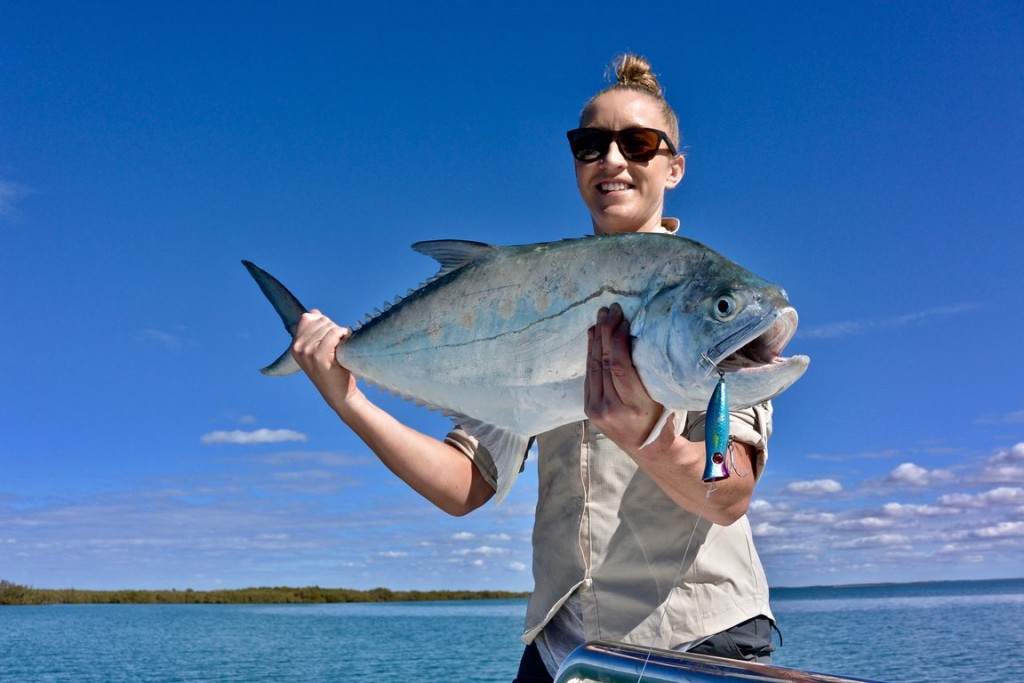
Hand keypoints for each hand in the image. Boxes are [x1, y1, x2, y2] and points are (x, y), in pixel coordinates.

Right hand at [290, 309, 358, 411]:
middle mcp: (298, 348)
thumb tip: (314, 312)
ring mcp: (307, 352)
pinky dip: (343, 335)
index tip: (330, 337)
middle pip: (320, 321)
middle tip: (338, 345)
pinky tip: (346, 344)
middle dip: (333, 328)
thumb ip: (314, 331)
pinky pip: (334, 333)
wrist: (339, 394)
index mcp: (294, 346)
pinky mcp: (320, 356)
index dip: (324, 323)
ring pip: (328, 326)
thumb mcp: (317, 350)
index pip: (308, 317)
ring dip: (340, 333)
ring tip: (341, 347)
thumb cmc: (332, 370)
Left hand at [584, 303, 665, 451]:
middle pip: (604, 362)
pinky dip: (591, 354)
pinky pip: (589, 375)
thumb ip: (648, 372)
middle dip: (606, 332)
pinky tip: (594, 337)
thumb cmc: (663, 418)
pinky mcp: (589, 409)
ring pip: (593, 367)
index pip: (619, 365)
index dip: (618, 339)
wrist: (649, 449)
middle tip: (609, 311)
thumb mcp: (662, 395)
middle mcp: (611, 408)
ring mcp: (597, 410)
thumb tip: (636, 335)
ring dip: (596, 340)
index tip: (623, 319)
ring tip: (600, 318)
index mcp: (633, 405)